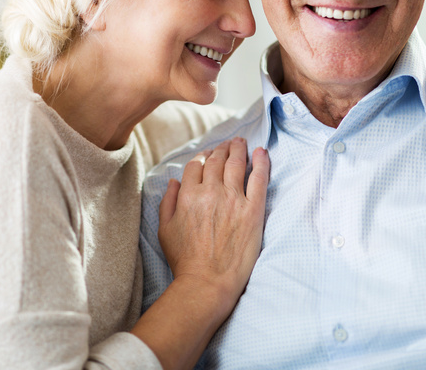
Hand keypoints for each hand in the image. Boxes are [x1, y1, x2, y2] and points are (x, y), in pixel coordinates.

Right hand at [158, 137, 268, 312]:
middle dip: (221, 148)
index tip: (208, 155)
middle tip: (228, 143)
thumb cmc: (185, 260)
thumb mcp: (165, 229)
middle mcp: (210, 192)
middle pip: (217, 160)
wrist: (207, 281)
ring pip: (236, 164)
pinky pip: (258, 178)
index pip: (196, 165)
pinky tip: (261, 152)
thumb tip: (174, 182)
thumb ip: (168, 201)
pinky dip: (260, 162)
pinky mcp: (253, 210)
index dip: (202, 157)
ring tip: (241, 143)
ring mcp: (233, 199)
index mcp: (188, 195)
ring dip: (238, 149)